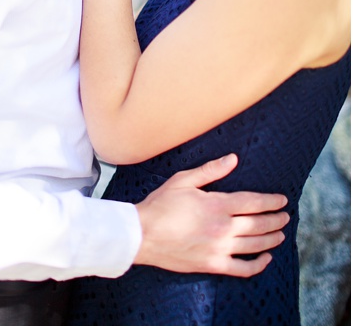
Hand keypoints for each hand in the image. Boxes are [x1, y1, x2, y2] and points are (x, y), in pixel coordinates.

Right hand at [133, 153, 289, 276]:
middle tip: (285, 217)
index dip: (271, 201)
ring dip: (272, 239)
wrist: (141, 234)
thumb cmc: (160, 205)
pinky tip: (266, 258)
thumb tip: (233, 159)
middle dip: (277, 219)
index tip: (282, 200)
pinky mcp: (213, 264)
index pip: (254, 202)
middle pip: (260, 224)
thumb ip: (210, 171)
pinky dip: (259, 264)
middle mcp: (223, 227)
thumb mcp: (182, 181)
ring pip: (256, 245)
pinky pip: (244, 268)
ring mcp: (220, 248)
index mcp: (217, 205)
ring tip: (280, 234)